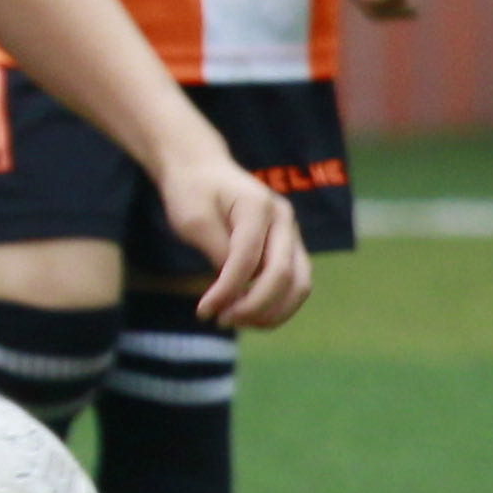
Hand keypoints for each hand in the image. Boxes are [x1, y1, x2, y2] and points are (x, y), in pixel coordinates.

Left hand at [154, 160, 310, 328]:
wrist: (203, 170)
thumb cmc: (193, 192)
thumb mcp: (193, 220)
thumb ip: (217, 252)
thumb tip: (236, 291)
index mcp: (258, 206)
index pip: (247, 260)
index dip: (227, 291)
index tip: (204, 312)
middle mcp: (284, 219)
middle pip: (282, 275)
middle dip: (254, 307)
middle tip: (222, 321)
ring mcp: (291, 233)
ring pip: (299, 284)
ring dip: (273, 312)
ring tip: (238, 322)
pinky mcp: (290, 247)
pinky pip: (295, 283)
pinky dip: (278, 305)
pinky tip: (251, 315)